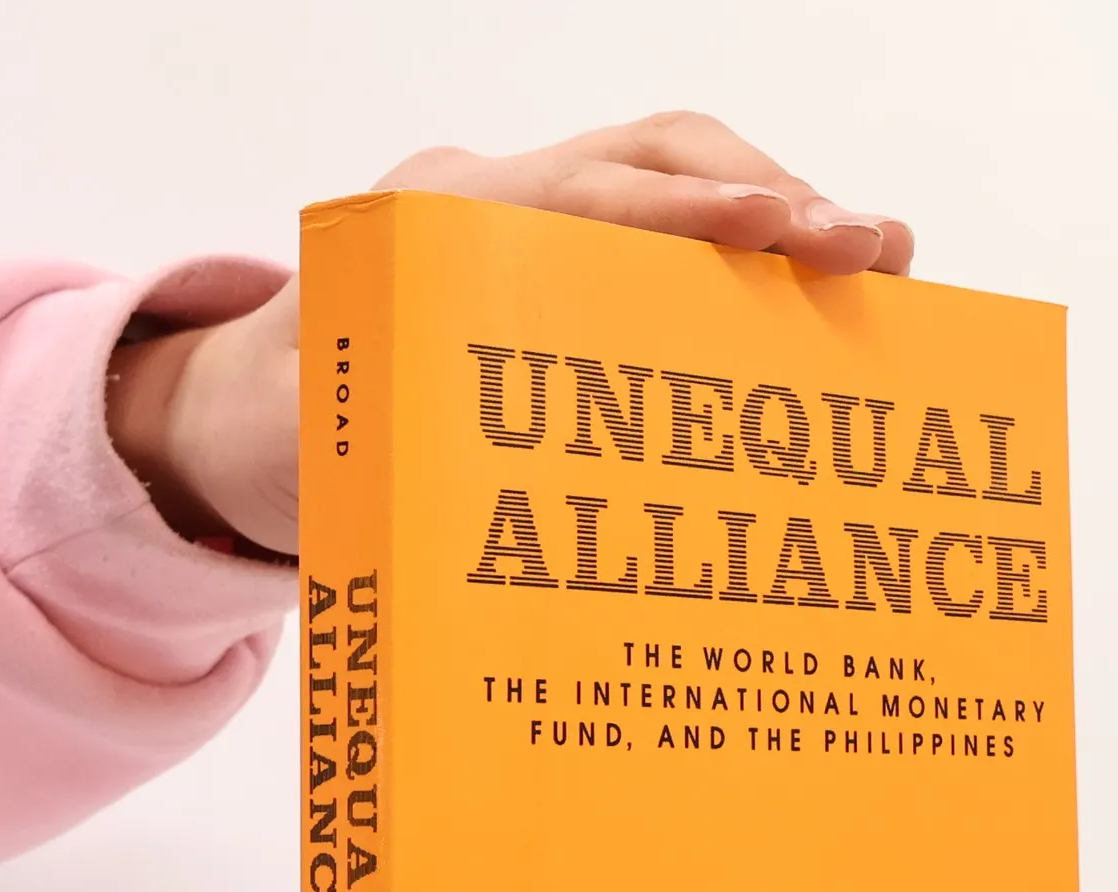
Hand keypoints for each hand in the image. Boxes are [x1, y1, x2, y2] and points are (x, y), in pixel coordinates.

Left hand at [107, 112, 913, 557]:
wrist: (241, 413)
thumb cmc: (284, 431)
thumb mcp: (313, 448)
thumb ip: (371, 456)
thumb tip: (448, 503)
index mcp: (439, 227)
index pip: (586, 193)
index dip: (686, 211)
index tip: (777, 230)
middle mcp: (499, 202)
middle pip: (658, 162)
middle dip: (771, 200)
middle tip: (871, 252)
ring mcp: (539, 226)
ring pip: (679, 188)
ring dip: (777, 223)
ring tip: (877, 269)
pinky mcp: (565, 266)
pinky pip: (668, 244)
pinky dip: (747, 267)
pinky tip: (815, 310)